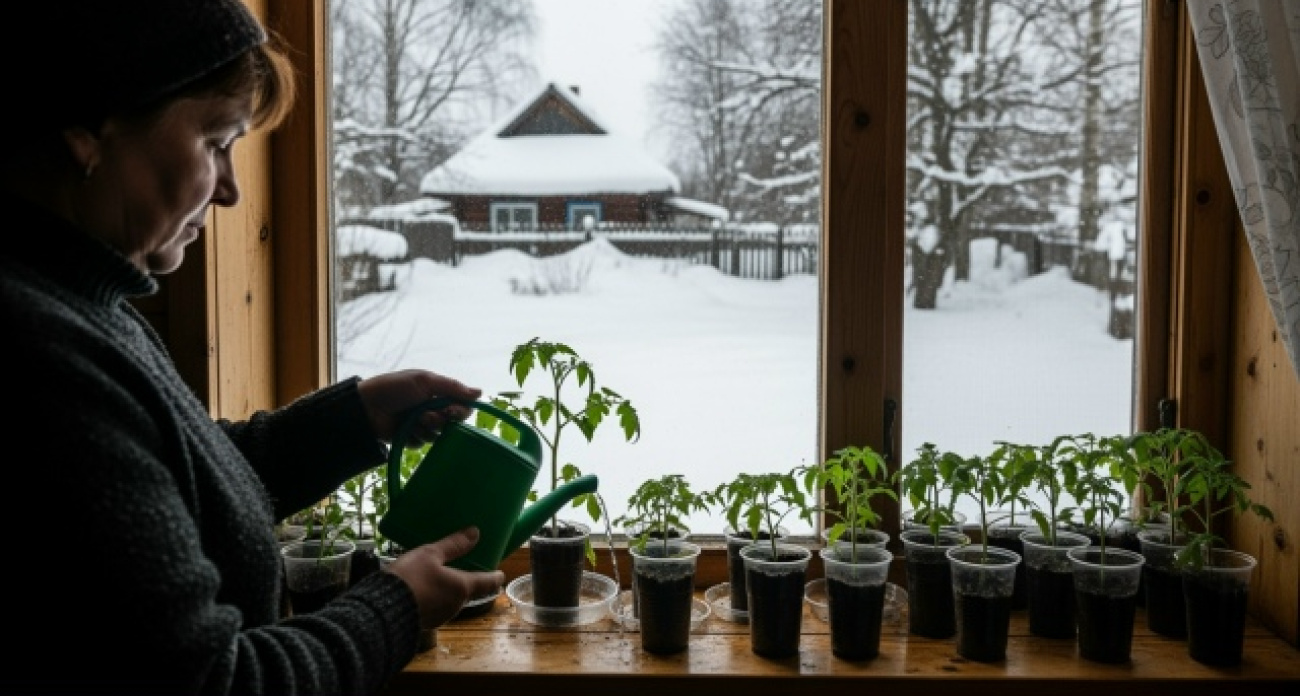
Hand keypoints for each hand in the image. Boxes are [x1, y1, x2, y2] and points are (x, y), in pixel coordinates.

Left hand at [357, 369, 481, 443]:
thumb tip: (480, 392)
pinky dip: (416, 436)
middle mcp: (433, 410)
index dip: (460, 410)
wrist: (367, 407)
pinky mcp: (411, 438)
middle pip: (452, 423)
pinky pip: (423, 444)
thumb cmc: (395, 388)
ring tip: (412, 420)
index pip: (462, 406)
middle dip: (441, 420)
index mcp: (438, 394)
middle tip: (427, 416)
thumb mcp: (425, 381)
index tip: (451, 410)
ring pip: (438, 435)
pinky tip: (405, 429)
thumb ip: (453, 387)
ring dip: (427, 428)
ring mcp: (422, 425)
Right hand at [383, 527, 505, 628]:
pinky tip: (421, 590)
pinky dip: (433, 598)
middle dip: (464, 581)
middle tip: (459, 568)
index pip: (487, 582)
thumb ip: (453, 545)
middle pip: (467, 591)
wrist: (382, 610)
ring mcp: (441, 617)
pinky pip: (435, 607)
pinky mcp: (425, 623)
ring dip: (446, 590)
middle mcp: (456, 605)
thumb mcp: (430, 554)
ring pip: (450, 600)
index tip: (500, 574)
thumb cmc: (411, 578)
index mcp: (462, 588)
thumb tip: (475, 532)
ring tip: (435, 576)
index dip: (495, 577)